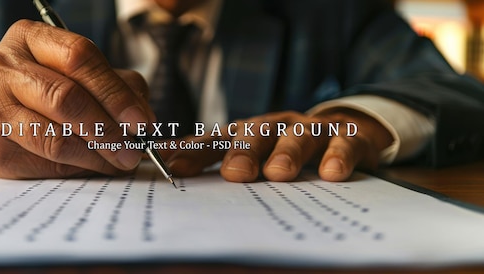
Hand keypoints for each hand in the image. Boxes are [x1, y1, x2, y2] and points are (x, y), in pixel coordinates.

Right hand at [0, 20, 154, 178]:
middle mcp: (2, 67)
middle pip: (65, 98)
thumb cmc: (48, 90)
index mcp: (29, 38)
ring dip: (96, 155)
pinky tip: (93, 166)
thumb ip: (118, 86)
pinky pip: (44, 163)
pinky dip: (77, 168)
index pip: (78, 57)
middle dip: (108, 129)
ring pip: (54, 138)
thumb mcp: (81, 74)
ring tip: (119, 161)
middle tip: (134, 150)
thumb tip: (143, 121)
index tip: (142, 122)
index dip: (115, 92)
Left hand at [166, 110, 393, 181]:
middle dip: (243, 152)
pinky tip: (330, 173)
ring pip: (297, 136)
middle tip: (236, 173)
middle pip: (255, 134)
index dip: (196, 152)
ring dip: (288, 153)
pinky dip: (337, 156)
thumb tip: (164, 162)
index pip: (217, 141)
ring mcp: (310, 130)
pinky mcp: (346, 137)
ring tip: (279, 173)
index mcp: (247, 133)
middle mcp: (275, 127)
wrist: (343, 131)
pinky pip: (342, 144)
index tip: (175, 167)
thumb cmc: (283, 148)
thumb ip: (213, 158)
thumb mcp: (250, 153)